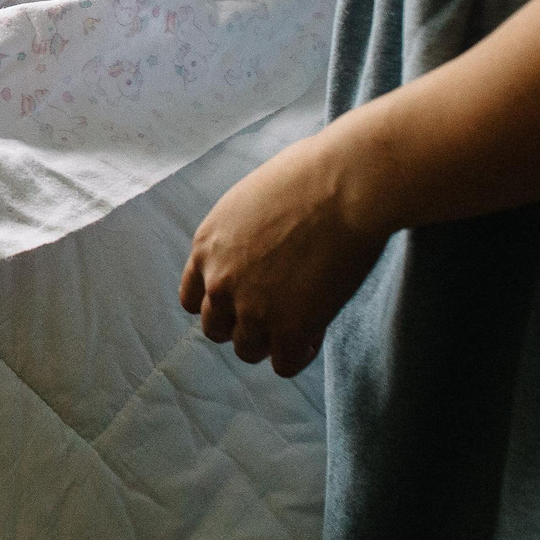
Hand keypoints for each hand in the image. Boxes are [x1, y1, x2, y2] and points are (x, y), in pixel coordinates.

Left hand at [179, 132, 391, 376]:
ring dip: (272, 340)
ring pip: (248, 350)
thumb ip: (240, 236)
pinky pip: (284, 364)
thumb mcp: (250, 200)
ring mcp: (252, 309)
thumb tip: (256, 247)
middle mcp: (220, 282)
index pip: (192, 298)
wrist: (346, 184)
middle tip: (277, 310)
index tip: (245, 298)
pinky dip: (300, 353)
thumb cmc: (310, 175)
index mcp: (206, 247)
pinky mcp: (289, 328)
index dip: (220, 302)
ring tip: (301, 319)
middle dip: (243, 324)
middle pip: (216, 329)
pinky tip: (317, 331)